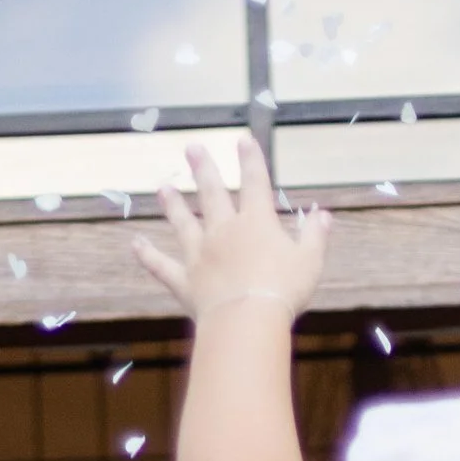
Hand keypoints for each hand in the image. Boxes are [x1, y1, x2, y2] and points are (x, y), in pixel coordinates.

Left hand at [133, 140, 330, 326]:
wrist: (248, 321)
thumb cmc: (284, 291)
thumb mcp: (310, 262)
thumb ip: (315, 235)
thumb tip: (323, 214)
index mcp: (256, 222)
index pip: (255, 182)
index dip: (250, 159)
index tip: (243, 139)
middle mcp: (224, 231)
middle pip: (212, 193)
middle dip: (203, 169)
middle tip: (191, 148)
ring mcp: (200, 254)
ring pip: (183, 223)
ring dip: (173, 204)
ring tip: (164, 187)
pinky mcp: (185, 280)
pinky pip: (162, 266)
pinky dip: (148, 256)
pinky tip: (136, 244)